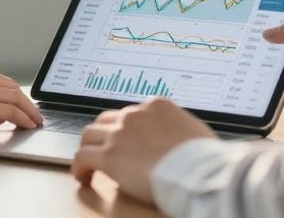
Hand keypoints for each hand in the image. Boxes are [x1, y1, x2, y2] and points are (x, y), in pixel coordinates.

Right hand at [0, 63, 43, 137]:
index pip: (3, 81)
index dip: (17, 95)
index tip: (25, 106)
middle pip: (13, 88)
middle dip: (27, 104)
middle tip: (36, 116)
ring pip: (15, 98)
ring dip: (29, 112)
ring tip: (35, 123)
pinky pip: (11, 112)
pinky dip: (23, 119)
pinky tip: (27, 126)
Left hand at [71, 98, 215, 204]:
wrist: (198, 170)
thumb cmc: (204, 157)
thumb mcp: (195, 130)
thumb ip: (180, 128)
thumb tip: (180, 137)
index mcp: (156, 106)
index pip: (132, 113)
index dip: (126, 129)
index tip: (127, 141)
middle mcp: (134, 115)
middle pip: (107, 120)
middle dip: (104, 135)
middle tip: (105, 150)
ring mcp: (119, 134)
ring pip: (90, 135)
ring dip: (89, 149)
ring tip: (90, 165)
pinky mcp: (109, 156)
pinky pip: (83, 158)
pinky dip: (80, 167)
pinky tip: (84, 177)